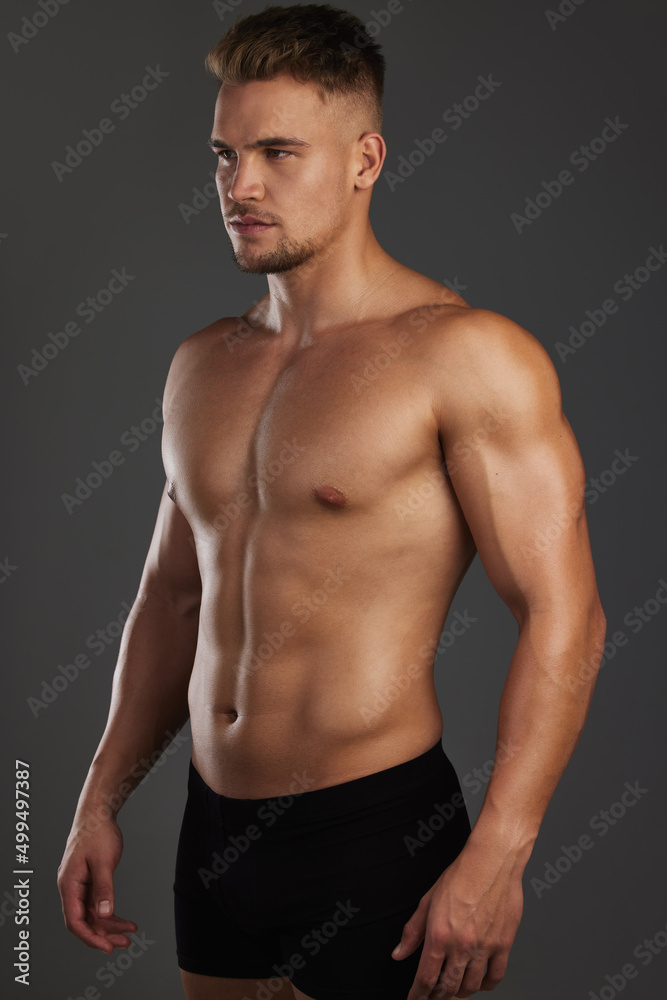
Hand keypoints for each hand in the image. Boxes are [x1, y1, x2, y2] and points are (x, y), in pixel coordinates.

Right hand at [57, 815, 137, 952]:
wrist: (97, 813)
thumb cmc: (97, 832)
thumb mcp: (103, 861)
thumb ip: (104, 888)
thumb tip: (104, 914)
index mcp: (69, 884)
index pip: (75, 921)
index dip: (90, 937)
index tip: (107, 947)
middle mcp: (71, 888)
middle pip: (84, 921)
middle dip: (103, 934)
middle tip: (124, 944)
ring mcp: (79, 885)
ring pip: (92, 914)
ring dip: (109, 925)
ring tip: (129, 934)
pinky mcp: (88, 881)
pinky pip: (96, 903)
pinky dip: (109, 912)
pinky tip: (123, 920)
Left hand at [391, 839, 523, 997]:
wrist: (491, 862)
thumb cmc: (461, 876)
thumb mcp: (428, 901)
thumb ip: (412, 931)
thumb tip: (399, 953)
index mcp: (439, 934)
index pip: (426, 978)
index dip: (418, 994)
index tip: (415, 999)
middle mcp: (461, 945)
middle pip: (448, 987)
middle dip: (437, 997)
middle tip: (433, 997)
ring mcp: (484, 947)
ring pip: (470, 986)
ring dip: (459, 992)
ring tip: (454, 989)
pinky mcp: (504, 944)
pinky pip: (495, 977)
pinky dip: (485, 986)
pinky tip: (478, 983)